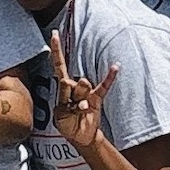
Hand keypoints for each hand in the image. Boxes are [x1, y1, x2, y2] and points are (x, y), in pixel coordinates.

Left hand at [48, 34, 117, 148]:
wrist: (80, 136)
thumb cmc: (67, 124)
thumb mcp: (59, 114)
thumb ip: (63, 97)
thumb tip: (70, 83)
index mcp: (62, 86)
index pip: (59, 64)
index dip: (56, 50)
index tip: (54, 33)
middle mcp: (75, 85)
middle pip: (71, 81)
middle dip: (70, 95)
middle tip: (71, 108)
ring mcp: (86, 91)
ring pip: (83, 85)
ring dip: (80, 101)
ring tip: (79, 111)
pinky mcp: (97, 98)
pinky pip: (103, 86)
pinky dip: (110, 77)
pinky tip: (115, 66)